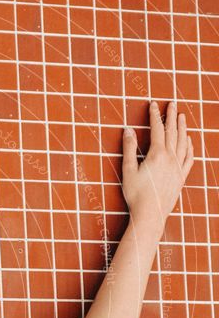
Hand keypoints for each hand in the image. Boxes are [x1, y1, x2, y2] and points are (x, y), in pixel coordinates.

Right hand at [121, 100, 194, 231]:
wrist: (151, 213)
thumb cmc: (136, 194)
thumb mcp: (128, 171)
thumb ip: (128, 149)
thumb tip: (128, 130)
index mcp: (157, 154)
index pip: (157, 129)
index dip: (155, 115)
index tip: (154, 104)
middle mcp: (171, 157)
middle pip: (172, 132)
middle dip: (171, 116)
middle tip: (172, 104)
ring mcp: (178, 166)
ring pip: (183, 142)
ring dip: (182, 127)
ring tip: (181, 116)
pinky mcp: (181, 176)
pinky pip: (189, 157)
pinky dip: (189, 146)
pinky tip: (188, 140)